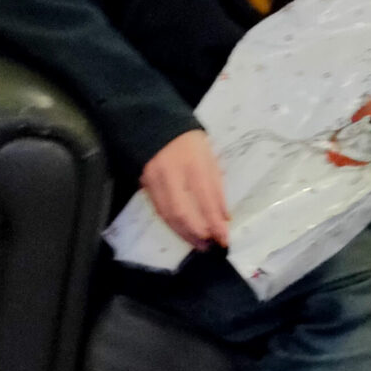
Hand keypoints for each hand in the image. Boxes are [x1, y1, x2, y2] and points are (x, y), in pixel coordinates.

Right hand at [140, 129, 229, 250]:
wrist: (153, 125)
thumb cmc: (189, 142)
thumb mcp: (209, 157)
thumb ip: (216, 186)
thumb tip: (224, 217)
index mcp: (193, 162)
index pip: (206, 198)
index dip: (215, 222)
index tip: (225, 239)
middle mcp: (171, 172)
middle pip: (183, 211)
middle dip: (197, 233)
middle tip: (210, 246)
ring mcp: (154, 179)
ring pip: (168, 214)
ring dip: (184, 233)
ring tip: (199, 244)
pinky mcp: (145, 185)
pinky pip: (159, 210)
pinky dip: (172, 225)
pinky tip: (184, 232)